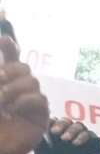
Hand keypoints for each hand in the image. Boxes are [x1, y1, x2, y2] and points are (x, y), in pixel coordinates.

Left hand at [0, 37, 48, 153]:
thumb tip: (1, 59)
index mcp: (3, 80)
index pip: (9, 56)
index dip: (8, 44)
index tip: (3, 39)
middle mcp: (18, 87)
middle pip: (21, 66)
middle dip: (8, 72)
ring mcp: (31, 100)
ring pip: (30, 80)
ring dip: (13, 88)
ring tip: (1, 102)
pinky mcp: (41, 114)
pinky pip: (38, 98)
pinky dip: (23, 100)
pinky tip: (12, 110)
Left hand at [34, 117, 99, 153]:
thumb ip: (40, 142)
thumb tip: (40, 129)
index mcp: (56, 133)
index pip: (54, 121)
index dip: (51, 122)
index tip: (49, 130)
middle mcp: (70, 132)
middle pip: (66, 120)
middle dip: (61, 125)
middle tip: (56, 133)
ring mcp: (82, 136)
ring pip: (79, 125)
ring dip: (72, 130)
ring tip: (66, 140)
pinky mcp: (94, 142)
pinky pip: (90, 134)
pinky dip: (83, 137)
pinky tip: (76, 144)